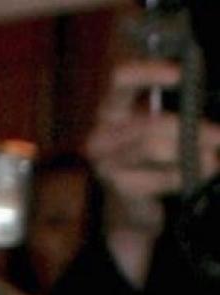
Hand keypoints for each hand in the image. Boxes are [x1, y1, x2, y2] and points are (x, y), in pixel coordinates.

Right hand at [87, 60, 219, 284]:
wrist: (140, 205)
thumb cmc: (157, 155)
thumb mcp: (162, 124)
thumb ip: (177, 106)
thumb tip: (201, 93)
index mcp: (113, 110)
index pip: (121, 80)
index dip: (149, 73)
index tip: (181, 75)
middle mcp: (102, 135)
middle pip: (149, 123)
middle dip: (191, 129)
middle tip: (219, 134)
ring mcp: (108, 163)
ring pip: (153, 147)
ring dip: (192, 150)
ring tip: (215, 157)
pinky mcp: (121, 187)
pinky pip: (161, 176)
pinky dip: (187, 174)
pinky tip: (203, 172)